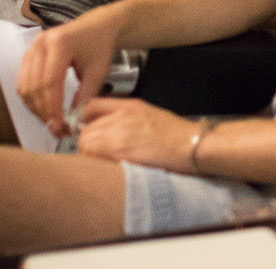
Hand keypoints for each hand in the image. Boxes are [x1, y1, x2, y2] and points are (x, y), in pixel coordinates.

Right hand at [17, 7, 126, 132]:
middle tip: (56, 129)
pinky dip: (30, 98)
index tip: (59, 126)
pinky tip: (42, 108)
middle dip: (44, 111)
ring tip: (50, 121)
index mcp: (60, 43)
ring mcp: (32, 47)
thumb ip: (85, 96)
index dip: (52, 108)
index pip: (50, 82)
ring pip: (25, 86)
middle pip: (35, 86)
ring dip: (35, 108)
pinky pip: (22, 81)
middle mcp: (41, 43)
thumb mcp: (98, 71)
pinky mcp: (29, 54)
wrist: (97, 26)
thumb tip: (72, 120)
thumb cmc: (100, 45)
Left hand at [78, 98, 197, 169]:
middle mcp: (121, 117)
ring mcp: (119, 133)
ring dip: (89, 156)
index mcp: (129, 106)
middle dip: (87, 144)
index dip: (84, 123)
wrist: (191, 144)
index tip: (87, 133)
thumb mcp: (149, 115)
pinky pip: (94, 158)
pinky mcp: (120, 151)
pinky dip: (96, 165)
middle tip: (96, 156)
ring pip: (86, 144)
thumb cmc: (176, 134)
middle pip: (85, 130)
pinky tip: (107, 170)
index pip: (90, 108)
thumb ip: (127, 119)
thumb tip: (108, 131)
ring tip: (103, 165)